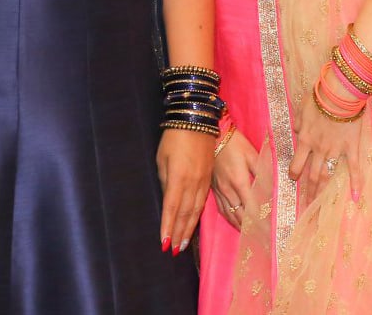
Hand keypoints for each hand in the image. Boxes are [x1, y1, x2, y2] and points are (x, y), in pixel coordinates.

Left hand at [157, 127, 215, 255]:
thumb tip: (167, 198)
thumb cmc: (174, 137)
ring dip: (188, 228)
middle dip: (179, 233)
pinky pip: (203, 201)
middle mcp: (192, 183)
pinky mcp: (209, 178)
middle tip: (174, 250)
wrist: (198, 120)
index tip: (164, 244)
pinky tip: (194, 222)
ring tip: (183, 244)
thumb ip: (165, 181)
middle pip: (185, 213)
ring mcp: (203, 181)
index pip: (171, 208)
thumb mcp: (162, 158)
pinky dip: (197, 215)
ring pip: (196, 210)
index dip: (167, 227)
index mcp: (178, 178)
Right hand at [211, 129, 259, 231]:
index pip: (252, 208)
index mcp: (239, 182)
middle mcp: (228, 190)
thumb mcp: (252, 154)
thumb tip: (272, 189)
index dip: (261, 222)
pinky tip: (235, 223)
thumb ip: (263, 172)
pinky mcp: (213, 189)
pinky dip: (230, 219)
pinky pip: (222, 209)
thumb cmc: (235, 143)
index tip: (269, 232)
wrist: (214, 135)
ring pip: (230, 215)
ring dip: (241, 227)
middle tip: (263, 239)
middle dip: (252, 230)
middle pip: (241, 216)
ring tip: (251, 236)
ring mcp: (219, 191)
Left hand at [289, 99, 361, 207]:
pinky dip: (355, 182)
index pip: (297, 163)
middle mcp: (318, 149)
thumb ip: (298, 121)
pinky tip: (355, 197)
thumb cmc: (320, 96)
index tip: (293, 179)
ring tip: (319, 203)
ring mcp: (335, 150)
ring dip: (322, 190)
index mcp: (305, 139)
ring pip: (327, 175)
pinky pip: (353, 167)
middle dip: (308, 190)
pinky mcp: (351, 148)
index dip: (294, 173)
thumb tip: (296, 130)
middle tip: (306, 203)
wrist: (340, 93)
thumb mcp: (302, 107)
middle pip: (311, 174)